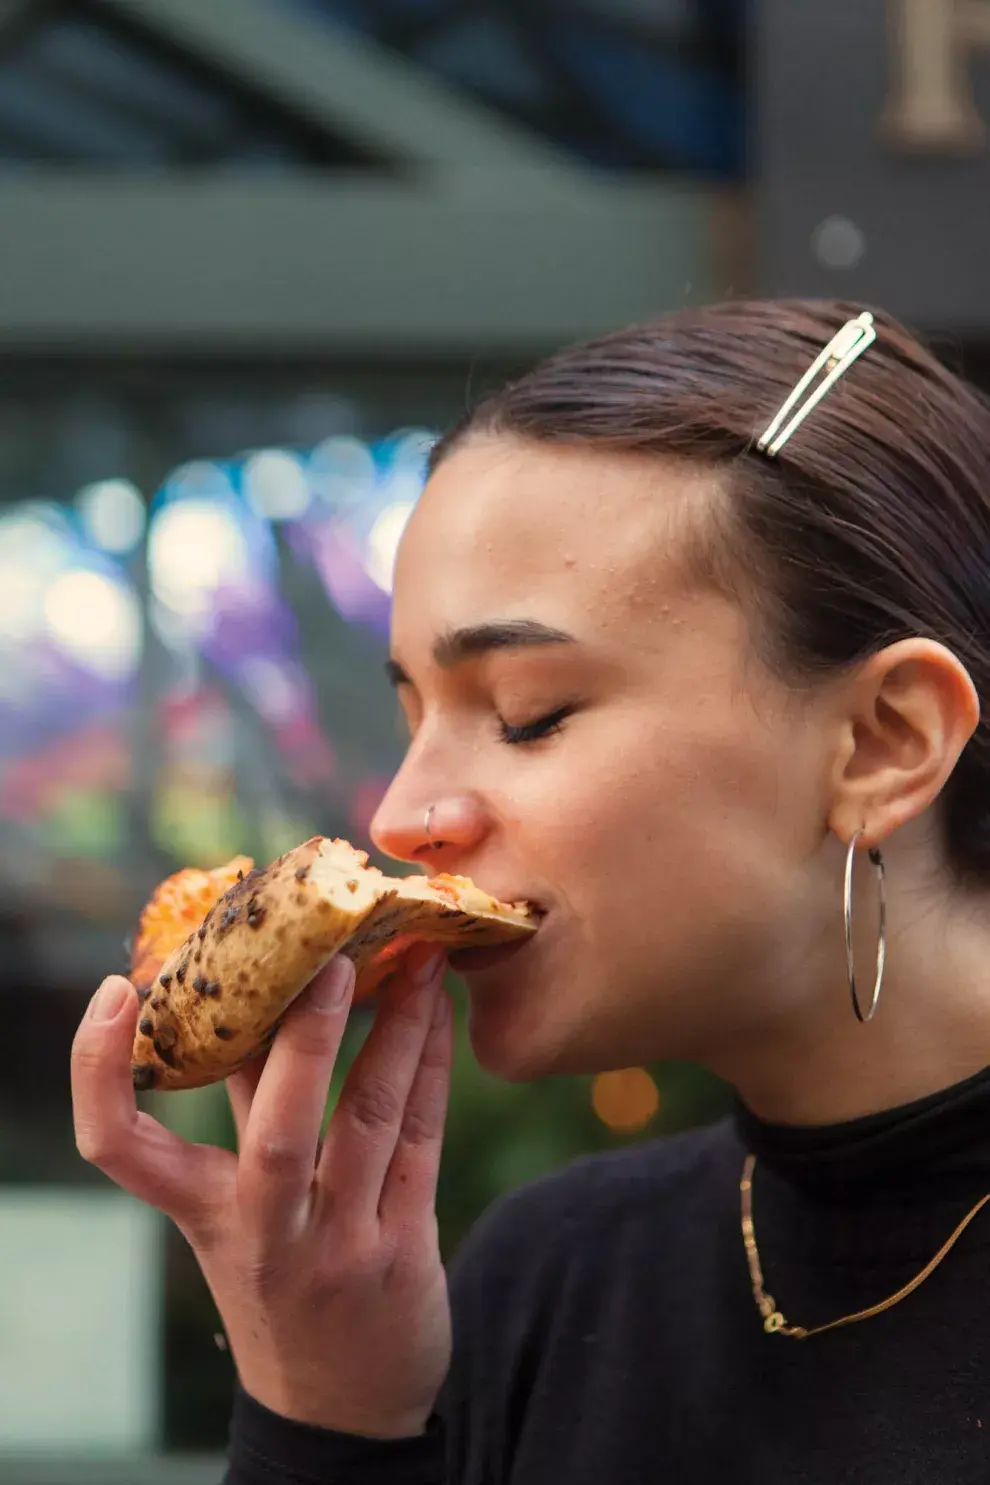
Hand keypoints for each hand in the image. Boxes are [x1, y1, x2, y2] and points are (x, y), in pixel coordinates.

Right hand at [71, 945, 453, 1437]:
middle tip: (331, 955)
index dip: (99, 1073)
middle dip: (304, 1036)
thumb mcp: (242, 1213)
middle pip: (276, 1130)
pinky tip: (437, 1011)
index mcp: (203, 1215)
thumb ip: (251, 1114)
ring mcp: (339, 1247)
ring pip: (369, 1119)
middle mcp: (264, 1234)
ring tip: (418, 959)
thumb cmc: (284, 1278)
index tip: (117, 993)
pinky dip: (429, 1065)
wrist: (343, 1407)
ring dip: (396, 1030)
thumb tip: (261, 997)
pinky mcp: (403, 1250)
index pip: (122, 1149)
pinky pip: (420, 1139)